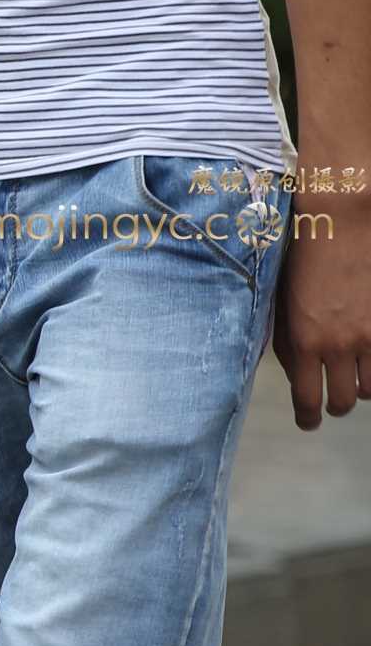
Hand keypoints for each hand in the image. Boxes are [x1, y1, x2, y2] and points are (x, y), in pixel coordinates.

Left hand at [271, 192, 370, 429]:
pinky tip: (369, 357)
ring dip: (362, 386)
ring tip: (355, 375)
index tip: (309, 423)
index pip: (308, 400)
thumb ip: (288, 343)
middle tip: (333, 399)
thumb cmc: (304, 258)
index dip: (308, 418)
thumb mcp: (283, 303)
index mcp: (305, 341)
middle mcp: (340, 345)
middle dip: (337, 405)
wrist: (342, 222)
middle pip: (345, 402)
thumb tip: (297, 374)